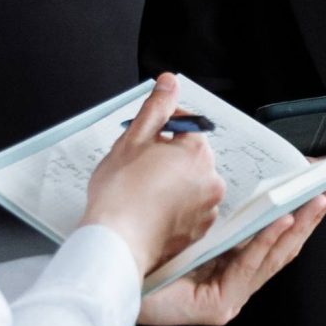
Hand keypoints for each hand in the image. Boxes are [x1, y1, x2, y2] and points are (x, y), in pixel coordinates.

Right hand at [82, 74, 224, 277]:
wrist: (115, 242)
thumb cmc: (120, 194)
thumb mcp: (134, 138)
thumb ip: (156, 107)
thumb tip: (169, 83)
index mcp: (198, 154)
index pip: (187, 124)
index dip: (163, 124)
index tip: (146, 132)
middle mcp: (210, 181)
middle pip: (190, 154)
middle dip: (167, 153)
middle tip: (138, 163)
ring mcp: (206, 209)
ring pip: (190, 182)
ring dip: (172, 179)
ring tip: (142, 188)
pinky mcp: (198, 232)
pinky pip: (189, 208)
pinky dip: (174, 205)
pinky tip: (150, 207)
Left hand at [139, 188, 325, 325]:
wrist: (105, 275)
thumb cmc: (138, 249)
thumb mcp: (187, 221)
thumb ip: (213, 208)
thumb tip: (233, 179)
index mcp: (223, 264)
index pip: (269, 239)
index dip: (296, 214)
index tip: (317, 189)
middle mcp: (228, 283)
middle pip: (279, 249)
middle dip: (308, 219)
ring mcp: (226, 298)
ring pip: (271, 258)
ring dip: (297, 227)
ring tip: (314, 201)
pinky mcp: (217, 306)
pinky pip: (248, 267)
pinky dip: (266, 241)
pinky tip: (279, 220)